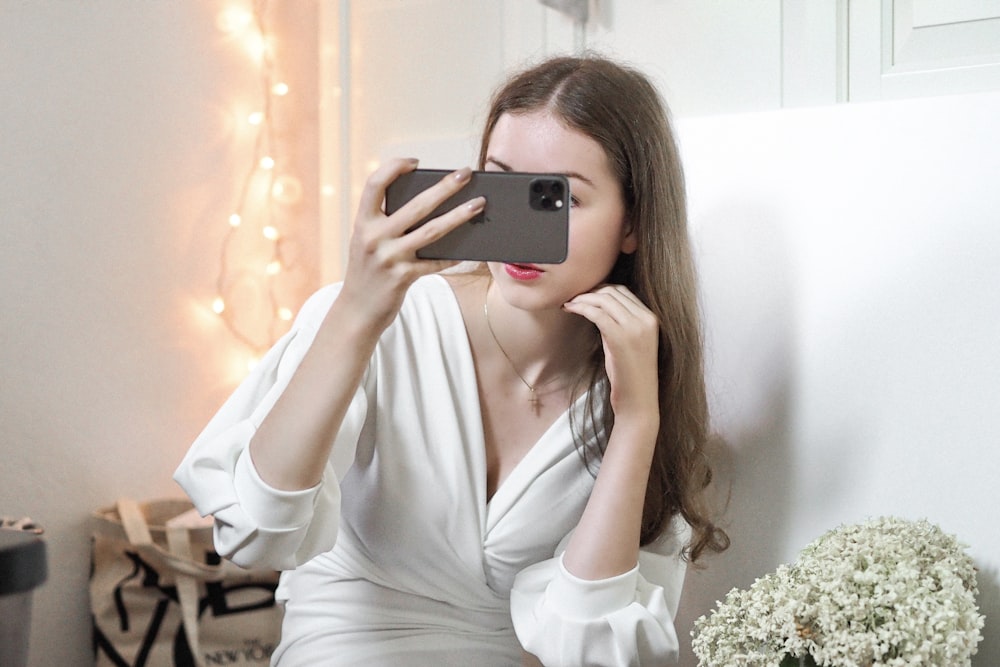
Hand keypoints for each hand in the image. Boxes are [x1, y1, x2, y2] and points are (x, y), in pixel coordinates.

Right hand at [339, 158, 485, 328]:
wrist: (356, 311)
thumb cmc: (367, 271)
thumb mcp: (367, 242)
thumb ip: (386, 223)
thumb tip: (430, 205)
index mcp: (363, 222)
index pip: (375, 184)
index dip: (394, 167)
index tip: (415, 162)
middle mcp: (374, 237)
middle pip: (416, 205)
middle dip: (445, 186)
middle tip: (466, 173)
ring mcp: (389, 258)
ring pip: (432, 231)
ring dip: (459, 216)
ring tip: (478, 205)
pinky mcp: (402, 277)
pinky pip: (435, 262)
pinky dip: (452, 256)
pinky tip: (469, 251)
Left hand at [562, 285, 659, 428]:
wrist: (638, 401)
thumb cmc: (629, 375)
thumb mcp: (628, 343)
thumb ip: (619, 323)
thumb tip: (598, 307)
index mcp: (651, 318)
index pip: (624, 292)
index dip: (601, 289)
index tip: (585, 294)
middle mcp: (646, 319)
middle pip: (613, 292)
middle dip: (590, 291)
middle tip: (573, 297)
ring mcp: (635, 328)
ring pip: (604, 300)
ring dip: (582, 298)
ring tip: (569, 303)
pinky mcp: (621, 338)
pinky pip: (597, 313)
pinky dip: (580, 307)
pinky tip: (569, 308)